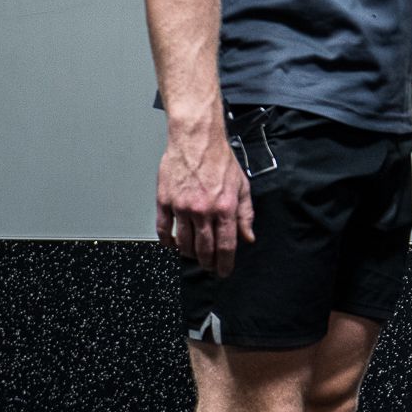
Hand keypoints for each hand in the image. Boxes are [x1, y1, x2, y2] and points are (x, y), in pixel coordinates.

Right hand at [156, 126, 254, 275]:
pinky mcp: (165, 201)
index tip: (223, 271)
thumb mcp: (242, 186)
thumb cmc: (219, 160)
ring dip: (189, 254)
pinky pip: (164, 230)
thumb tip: (247, 237)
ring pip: (183, 243)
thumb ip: (245, 214)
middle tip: (209, 266)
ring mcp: (182, 207)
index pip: (226, 246)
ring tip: (193, 255)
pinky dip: (168, 242)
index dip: (225, 264)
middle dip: (208, 263)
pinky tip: (173, 244)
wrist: (196, 140)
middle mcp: (203, 210)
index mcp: (224, 208)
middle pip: (204, 250)